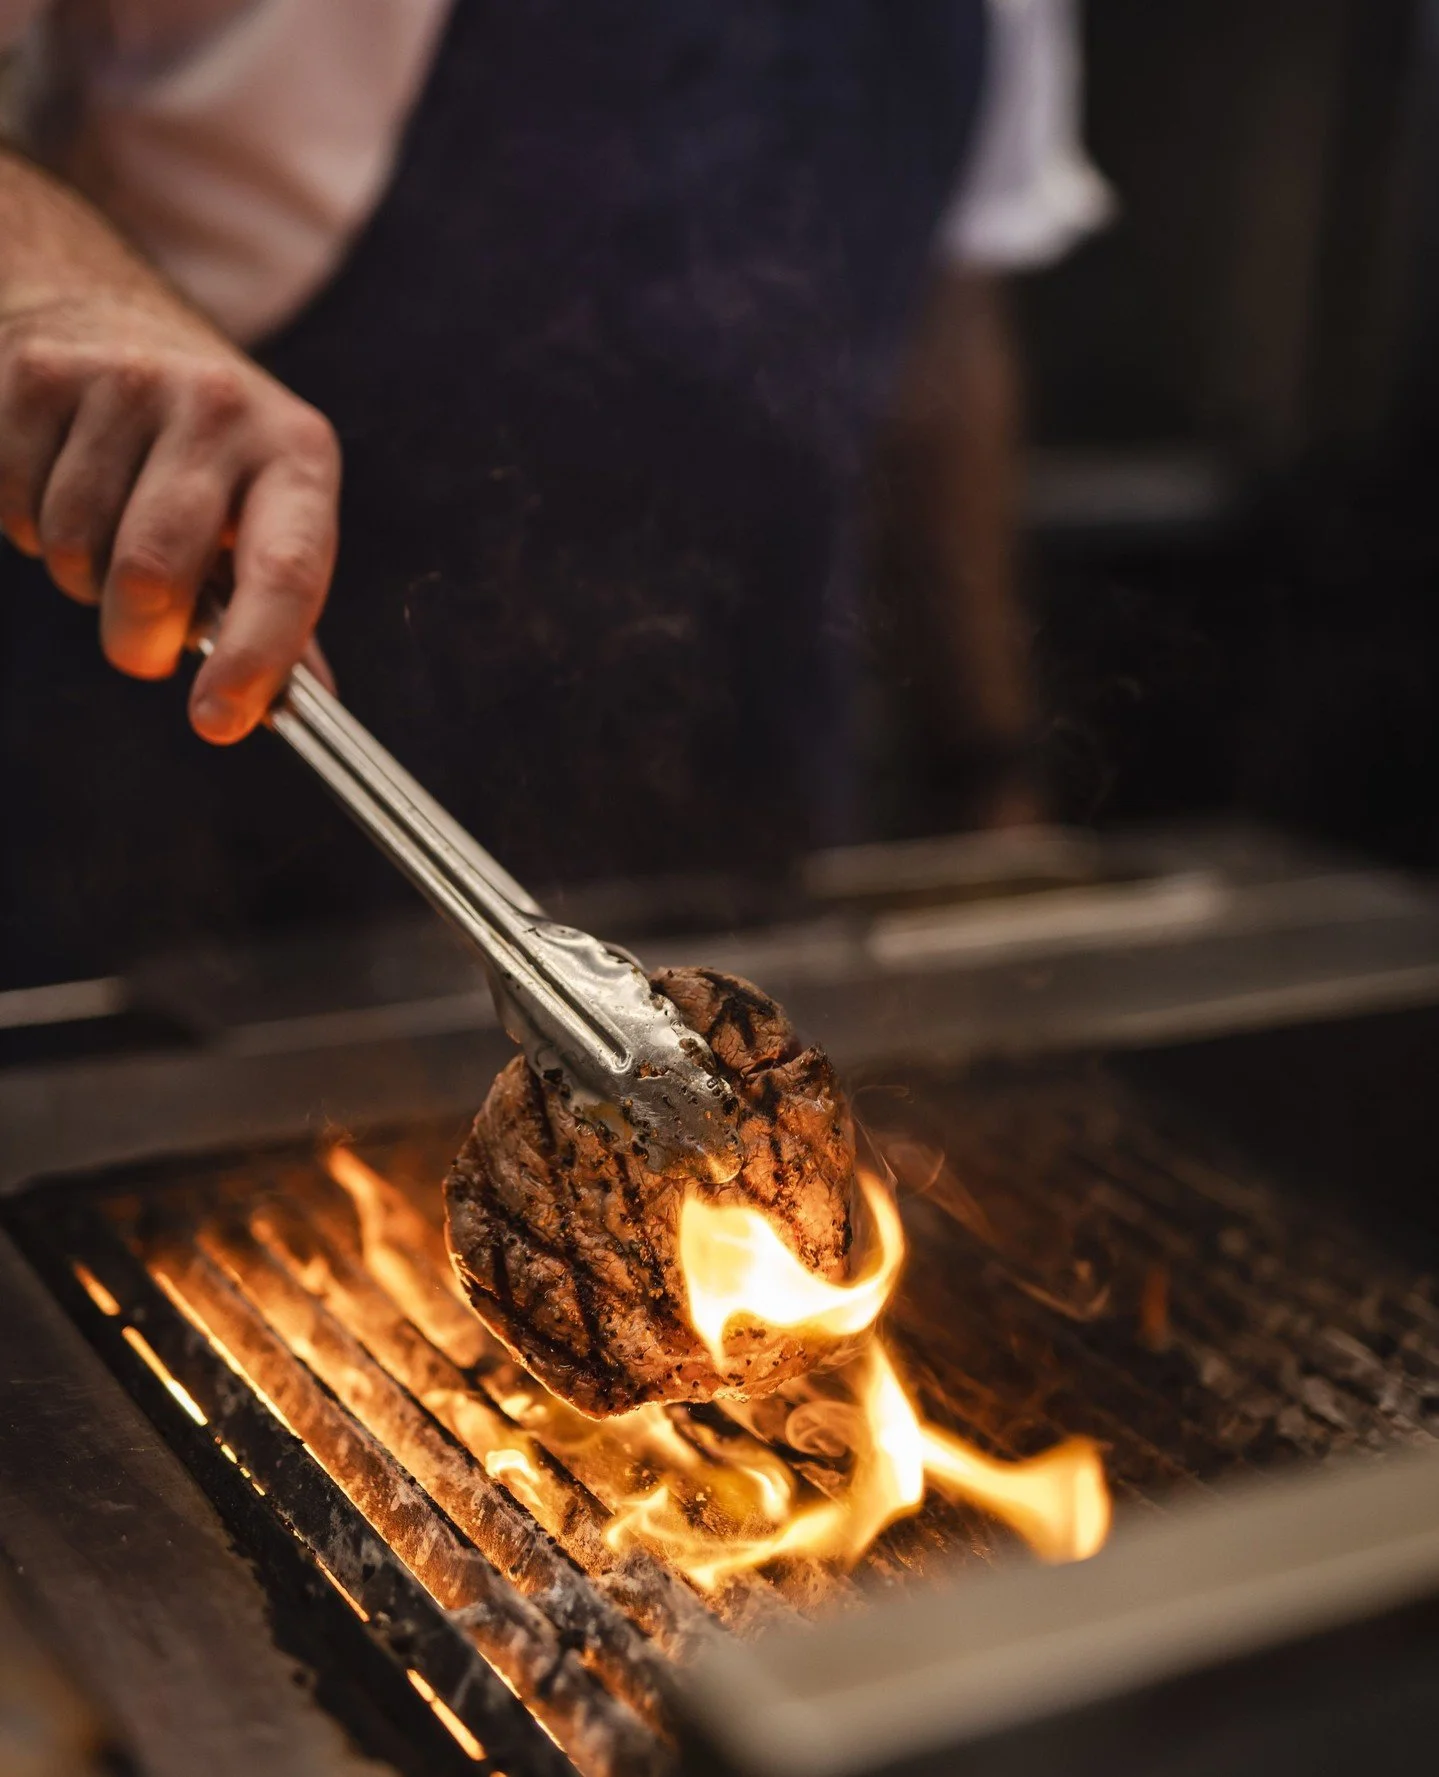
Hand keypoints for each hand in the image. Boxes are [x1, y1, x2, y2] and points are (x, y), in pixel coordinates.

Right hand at [0, 294, 340, 741]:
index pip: (287, 571)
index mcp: (298, 453)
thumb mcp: (270, 510)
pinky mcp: (41, 376)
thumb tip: (312, 710)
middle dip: (140, 640)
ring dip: (84, 578)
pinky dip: (31, 528)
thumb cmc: (209, 454)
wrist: (114, 321)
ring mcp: (127, 381)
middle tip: (145, 645)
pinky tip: (63, 486)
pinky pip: (17, 507)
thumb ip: (285, 611)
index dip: (253, 657)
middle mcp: (221, 407)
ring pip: (77, 549)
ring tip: (109, 534)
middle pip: (154, 572)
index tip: (217, 723)